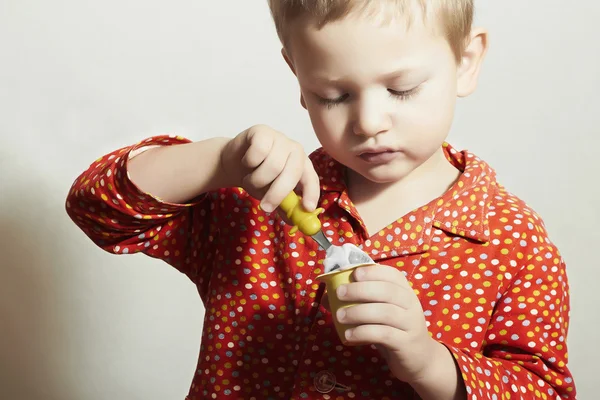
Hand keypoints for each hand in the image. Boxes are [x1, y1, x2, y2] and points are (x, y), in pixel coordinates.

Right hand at [221, 124, 319, 212]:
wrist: (235, 162)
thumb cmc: (258, 177)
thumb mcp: (272, 195)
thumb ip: (284, 207)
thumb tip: (295, 222)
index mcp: (302, 166)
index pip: (311, 179)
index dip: (311, 193)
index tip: (307, 208)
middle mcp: (295, 150)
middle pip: (291, 173)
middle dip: (277, 193)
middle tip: (265, 207)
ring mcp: (279, 139)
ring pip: (271, 165)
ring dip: (256, 180)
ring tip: (250, 180)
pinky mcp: (262, 131)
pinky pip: (257, 152)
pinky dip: (249, 162)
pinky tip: (247, 162)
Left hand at [332, 264, 441, 383]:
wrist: (419, 358)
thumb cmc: (393, 329)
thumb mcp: (378, 313)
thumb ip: (358, 302)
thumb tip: (326, 297)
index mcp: (405, 291)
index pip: (392, 275)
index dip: (372, 272)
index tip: (353, 274)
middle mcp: (411, 304)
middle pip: (387, 291)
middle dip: (360, 290)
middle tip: (339, 293)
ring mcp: (411, 323)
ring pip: (384, 312)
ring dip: (358, 312)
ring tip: (339, 316)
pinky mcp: (406, 343)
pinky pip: (383, 334)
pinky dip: (363, 332)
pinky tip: (349, 335)